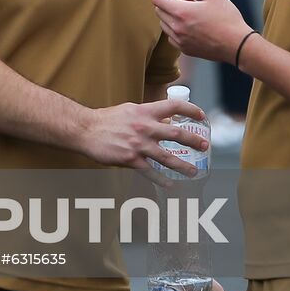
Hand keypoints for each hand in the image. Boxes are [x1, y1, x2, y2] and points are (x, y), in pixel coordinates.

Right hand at [80, 98, 207, 175]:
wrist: (85, 130)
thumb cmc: (106, 119)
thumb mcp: (129, 110)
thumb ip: (146, 115)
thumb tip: (164, 120)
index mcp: (144, 112)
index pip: (173, 106)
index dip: (191, 110)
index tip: (201, 117)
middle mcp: (144, 127)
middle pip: (176, 133)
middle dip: (193, 141)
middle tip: (204, 146)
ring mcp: (138, 144)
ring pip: (167, 157)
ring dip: (183, 166)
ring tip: (193, 171)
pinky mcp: (131, 159)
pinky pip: (151, 172)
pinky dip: (162, 180)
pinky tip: (170, 184)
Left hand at [152, 0, 253, 64]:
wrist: (237, 45)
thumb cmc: (228, 20)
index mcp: (181, 13)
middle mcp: (176, 28)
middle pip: (159, 10)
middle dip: (170, 2)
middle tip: (188, 0)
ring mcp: (179, 41)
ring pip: (164, 23)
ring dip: (173, 15)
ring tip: (192, 13)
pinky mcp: (185, 49)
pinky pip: (171, 36)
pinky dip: (177, 28)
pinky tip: (192, 26)